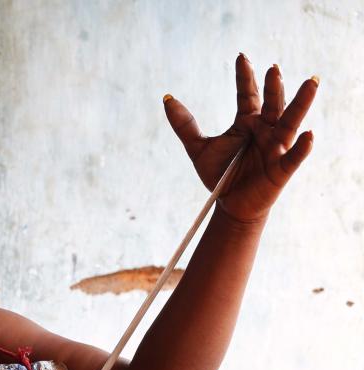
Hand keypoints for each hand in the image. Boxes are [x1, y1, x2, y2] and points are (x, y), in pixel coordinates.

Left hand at [164, 54, 317, 222]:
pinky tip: (308, 134)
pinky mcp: (282, 169)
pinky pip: (294, 157)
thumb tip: (167, 99)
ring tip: (310, 82)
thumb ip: (185, 125)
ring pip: (290, 122)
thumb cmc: (220, 174)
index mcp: (247, 122)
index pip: (247, 94)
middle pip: (271, 104)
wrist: (230, 205)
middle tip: (273, 69)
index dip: (244, 77)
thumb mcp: (198, 148)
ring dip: (300, 103)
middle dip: (273, 87)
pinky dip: (302, 146)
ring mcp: (276, 147)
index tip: (241, 56)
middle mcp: (266, 129)